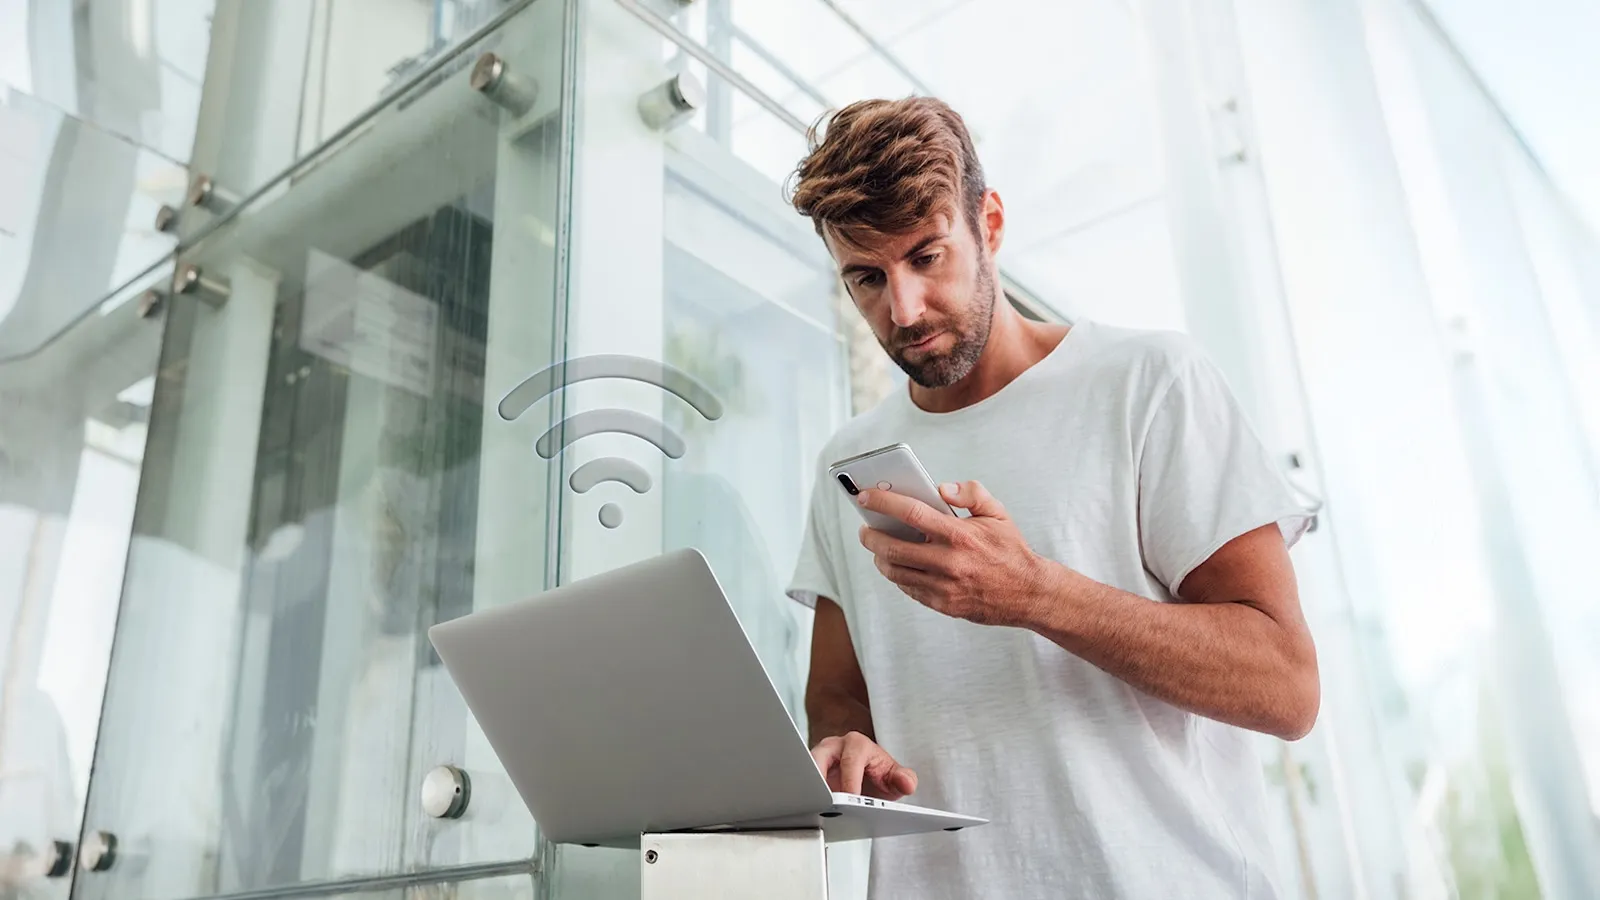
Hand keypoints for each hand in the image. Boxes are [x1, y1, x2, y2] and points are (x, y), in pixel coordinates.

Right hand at [811, 731, 917, 799]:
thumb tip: (907, 783)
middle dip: (822, 782)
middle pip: (820, 759)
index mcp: (856, 745)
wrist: (867, 776)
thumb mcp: (894, 778)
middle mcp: (834, 747)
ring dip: (809, 789)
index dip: (850, 782)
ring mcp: (817, 758)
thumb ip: (904, 779)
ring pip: (806, 769)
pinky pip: (802, 780)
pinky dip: (804, 794)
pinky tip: (808, 809)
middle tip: (826, 804)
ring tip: (813, 808)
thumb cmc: (878, 773)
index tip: (851, 800)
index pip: (850, 761)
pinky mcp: (808, 771)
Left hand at [857, 480, 1053, 626]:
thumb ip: (972, 493)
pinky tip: (900, 565)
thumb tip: (942, 489)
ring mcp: (944, 586)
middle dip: (870, 536)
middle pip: (893, 548)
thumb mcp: (998, 514)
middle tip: (865, 528)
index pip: (912, 513)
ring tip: (878, 547)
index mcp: (960, 535)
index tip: (865, 497)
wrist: (1029, 594)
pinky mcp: (943, 604)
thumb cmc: (1010, 551)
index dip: (883, 502)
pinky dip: (898, 575)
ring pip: (896, 572)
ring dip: (880, 558)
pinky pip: (909, 589)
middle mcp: (949, 562)